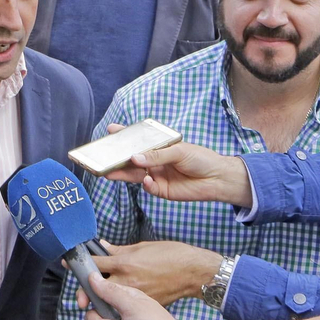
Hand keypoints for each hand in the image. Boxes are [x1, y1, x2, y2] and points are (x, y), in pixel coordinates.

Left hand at [90, 240, 221, 305]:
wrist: (195, 273)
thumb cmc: (172, 255)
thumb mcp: (143, 247)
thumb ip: (119, 250)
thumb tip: (102, 246)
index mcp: (124, 263)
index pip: (94, 264)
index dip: (80, 263)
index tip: (70, 263)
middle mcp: (127, 281)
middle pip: (95, 289)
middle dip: (85, 293)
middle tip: (80, 295)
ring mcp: (135, 297)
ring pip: (109, 303)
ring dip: (101, 304)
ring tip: (96, 303)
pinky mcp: (144, 306)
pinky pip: (125, 310)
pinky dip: (119, 309)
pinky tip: (116, 308)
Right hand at [97, 124, 253, 205]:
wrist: (217, 178)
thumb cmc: (201, 158)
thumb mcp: (179, 151)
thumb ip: (157, 155)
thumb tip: (135, 158)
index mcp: (159, 148)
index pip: (139, 141)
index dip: (125, 136)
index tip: (111, 130)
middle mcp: (155, 161)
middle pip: (132, 160)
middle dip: (117, 158)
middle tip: (102, 158)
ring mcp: (156, 176)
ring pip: (134, 175)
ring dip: (122, 174)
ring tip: (109, 172)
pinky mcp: (161, 190)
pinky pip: (148, 187)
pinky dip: (145, 184)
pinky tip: (146, 180)